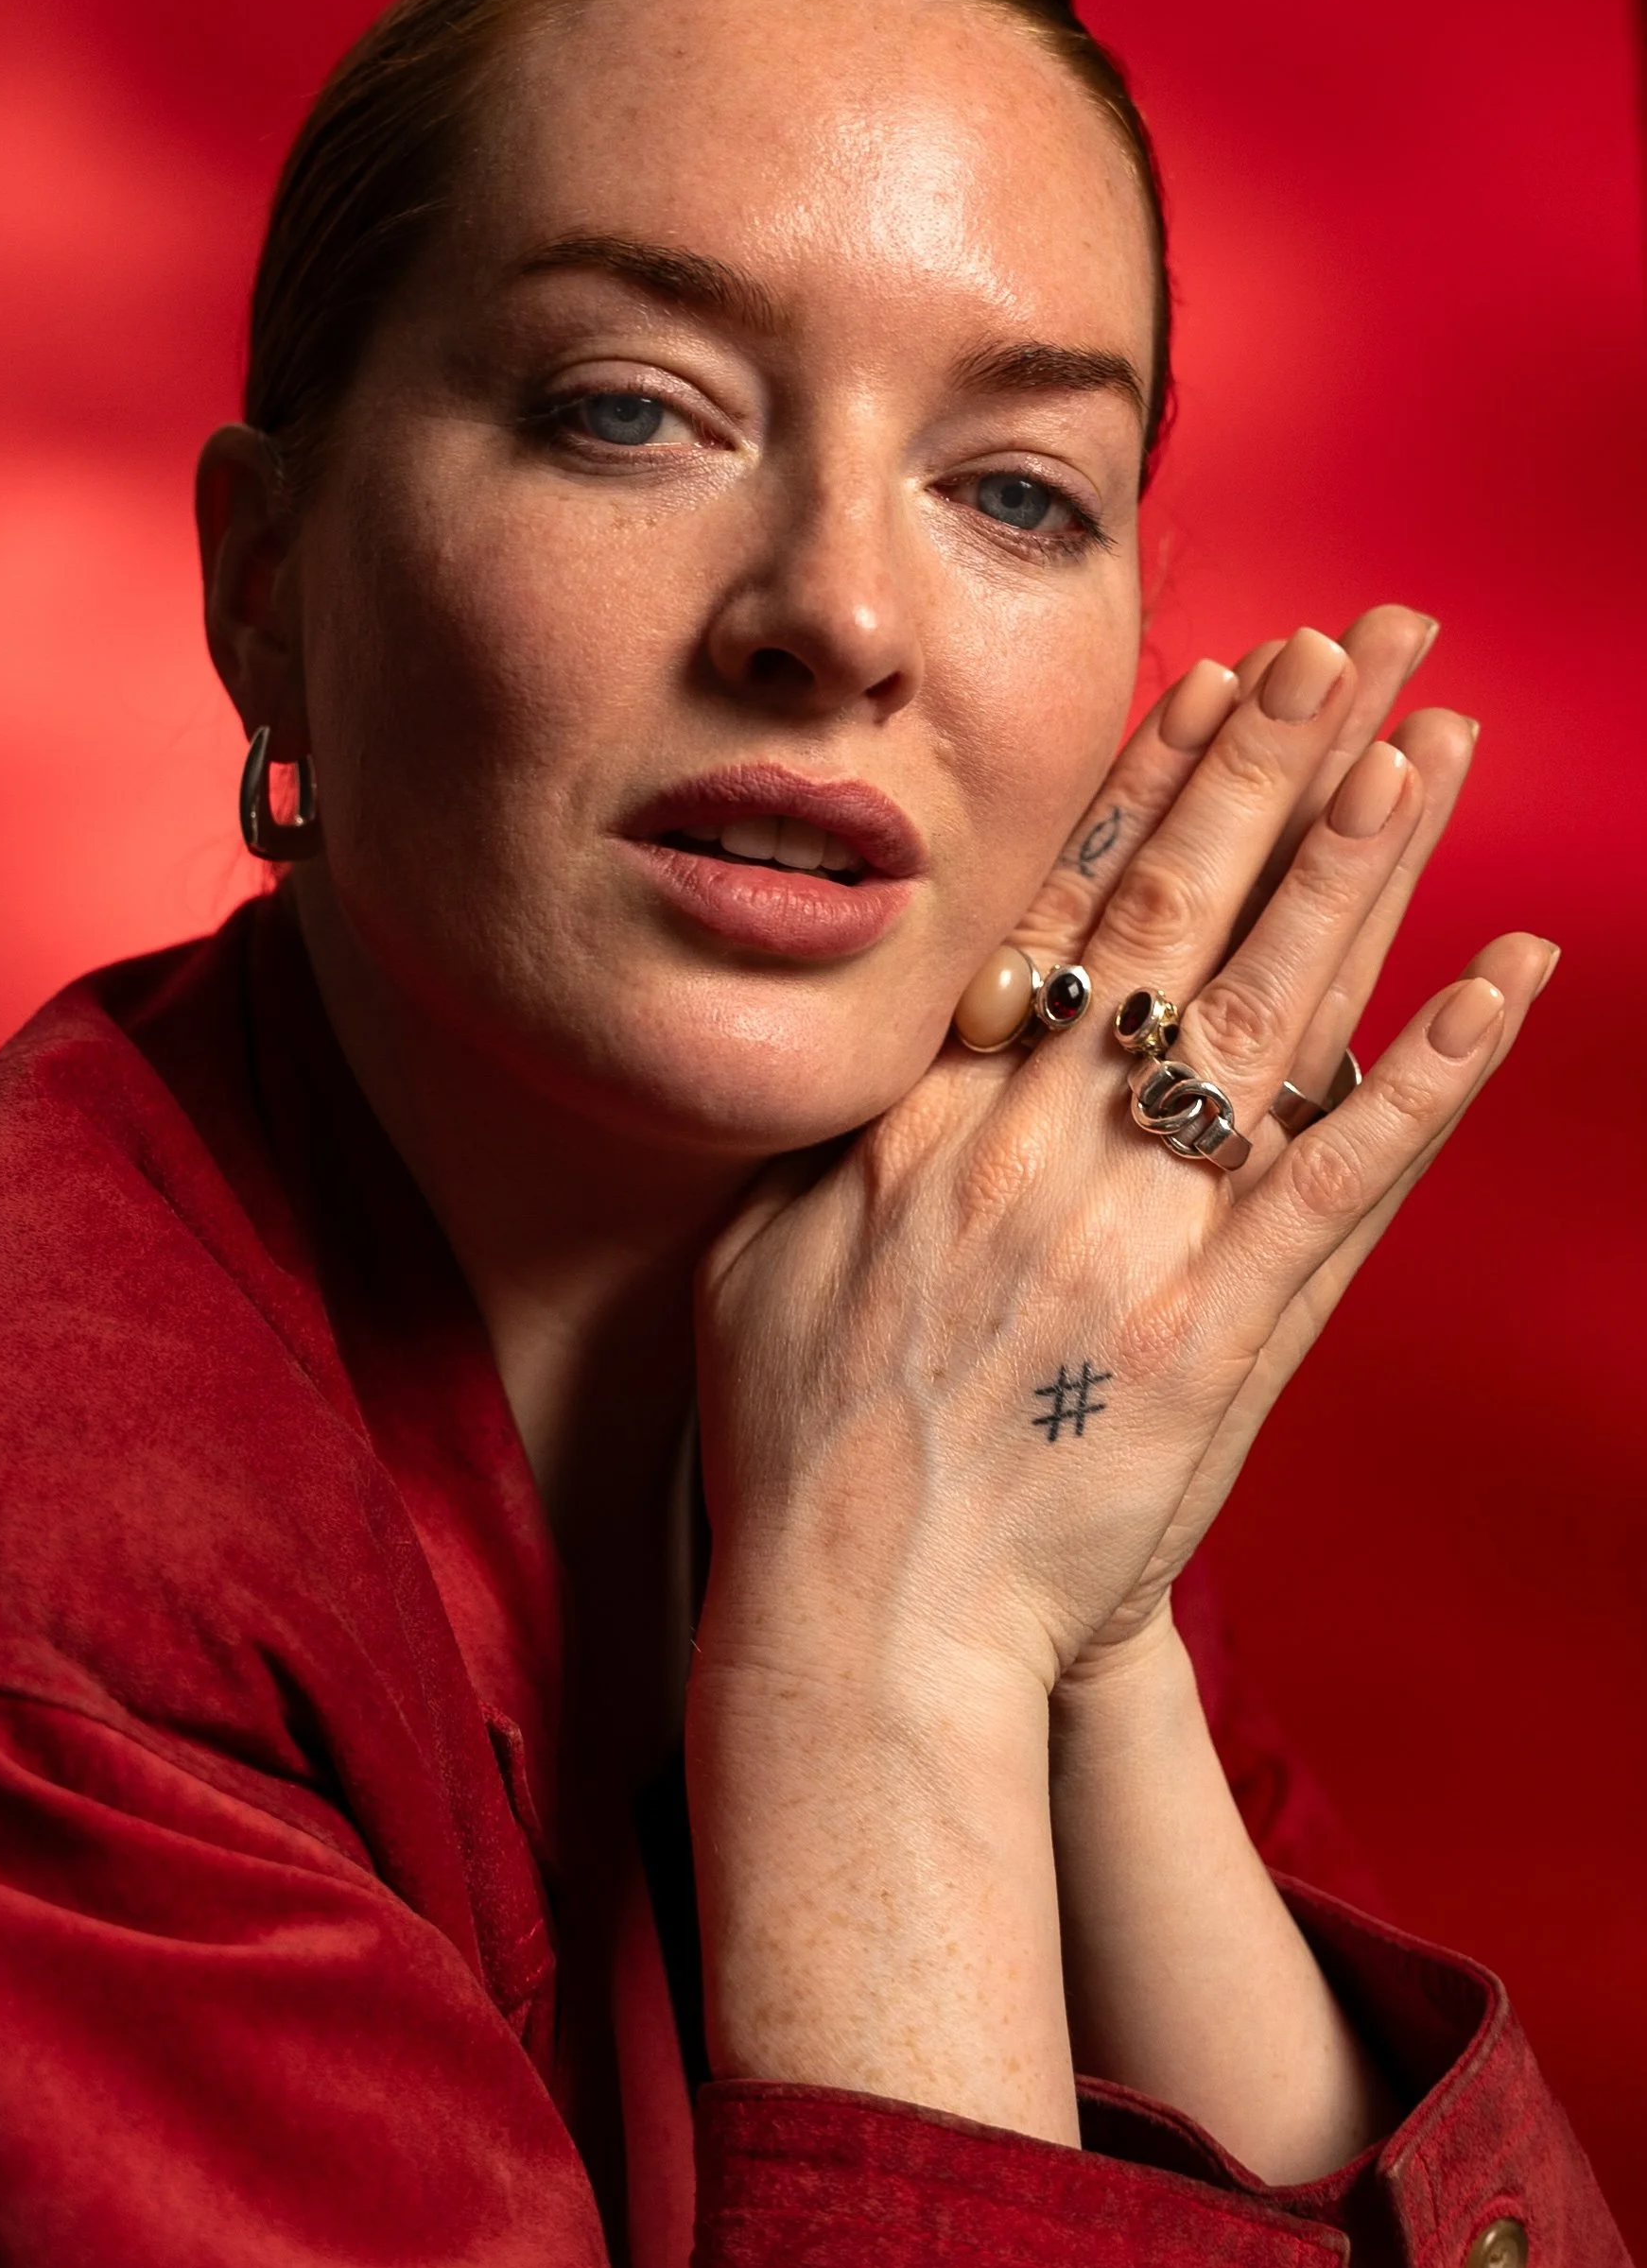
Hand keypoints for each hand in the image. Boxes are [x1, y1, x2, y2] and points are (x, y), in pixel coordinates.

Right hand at [694, 609, 1552, 1709]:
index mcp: (931, 1116)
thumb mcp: (765, 1252)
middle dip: (1277, 765)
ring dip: (1361, 866)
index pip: (1066, 912)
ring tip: (1431, 741)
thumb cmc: (799, 1447)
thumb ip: (846, 1133)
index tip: (1225, 675)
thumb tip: (898, 1033)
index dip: (1156, 782)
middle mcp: (1038, 1146)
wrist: (864, 1623)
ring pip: (1270, 1011)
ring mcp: (1136, 1236)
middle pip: (1182, 918)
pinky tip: (1502, 980)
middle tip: (1359, 643)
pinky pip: (1340, 1182)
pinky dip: (1426, 1076)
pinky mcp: (1222, 1336)